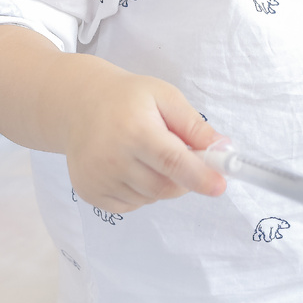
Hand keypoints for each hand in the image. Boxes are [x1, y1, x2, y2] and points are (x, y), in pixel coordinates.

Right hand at [61, 56, 225, 212]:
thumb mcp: (165, 97)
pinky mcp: (89, 192)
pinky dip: (141, 192)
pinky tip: (132, 166)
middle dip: (183, 178)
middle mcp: (112, 158)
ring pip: (149, 198)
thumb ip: (194, 125)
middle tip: (183, 156)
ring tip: (148, 153)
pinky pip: (131, 205)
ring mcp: (98, 178)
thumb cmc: (128, 98)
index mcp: (134, 130)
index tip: (220, 185)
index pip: (172, 161)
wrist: (80, 104)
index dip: (199, 176)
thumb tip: (222, 149)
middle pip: (164, 186)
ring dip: (161, 183)